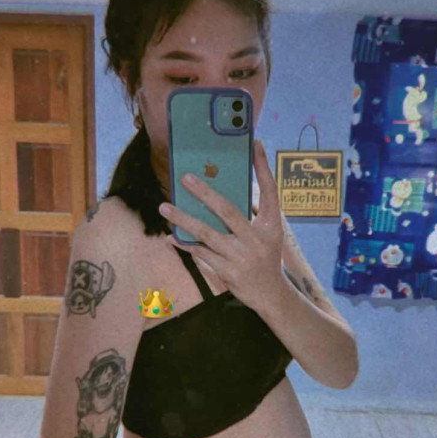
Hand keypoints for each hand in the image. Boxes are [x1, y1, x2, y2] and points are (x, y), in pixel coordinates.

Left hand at [157, 140, 283, 310]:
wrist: (270, 294)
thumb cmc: (266, 255)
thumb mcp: (269, 233)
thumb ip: (252, 212)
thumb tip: (226, 188)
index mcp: (271, 225)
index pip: (270, 191)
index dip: (263, 167)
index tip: (256, 143)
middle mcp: (258, 239)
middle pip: (228, 210)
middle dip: (205, 193)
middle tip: (185, 178)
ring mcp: (241, 257)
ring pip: (207, 233)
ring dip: (184, 219)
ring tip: (164, 206)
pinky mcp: (228, 272)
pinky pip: (201, 253)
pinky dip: (185, 244)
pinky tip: (171, 236)